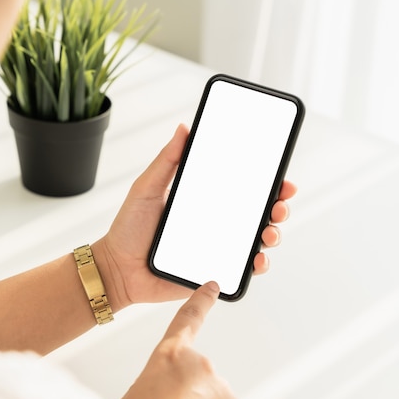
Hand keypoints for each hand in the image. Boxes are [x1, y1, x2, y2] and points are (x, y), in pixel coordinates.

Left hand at [93, 124, 297, 309]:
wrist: (117, 268)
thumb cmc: (129, 228)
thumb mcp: (146, 188)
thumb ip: (166, 160)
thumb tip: (184, 128)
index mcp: (204, 200)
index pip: (242, 188)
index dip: (266, 183)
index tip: (280, 176)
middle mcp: (216, 223)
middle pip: (258, 213)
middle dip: (278, 207)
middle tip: (280, 204)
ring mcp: (217, 247)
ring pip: (256, 240)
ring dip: (272, 234)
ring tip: (269, 233)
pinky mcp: (214, 271)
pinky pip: (242, 269)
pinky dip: (257, 265)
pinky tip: (258, 260)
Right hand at [116, 282, 244, 398]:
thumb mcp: (139, 392)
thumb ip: (161, 378)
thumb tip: (172, 387)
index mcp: (170, 354)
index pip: (188, 319)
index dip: (200, 301)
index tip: (212, 286)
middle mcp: (200, 363)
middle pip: (200, 377)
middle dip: (190, 395)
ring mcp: (220, 386)